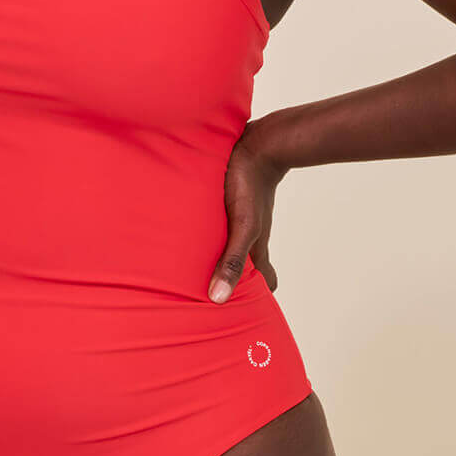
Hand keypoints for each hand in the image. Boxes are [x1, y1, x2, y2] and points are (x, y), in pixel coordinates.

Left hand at [208, 127, 288, 300]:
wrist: (259, 143)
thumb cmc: (251, 186)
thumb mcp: (242, 226)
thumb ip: (231, 260)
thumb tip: (218, 298)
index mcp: (257, 245)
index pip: (266, 280)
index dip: (260, 297)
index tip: (245, 313)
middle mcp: (250, 233)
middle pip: (246, 263)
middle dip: (233, 278)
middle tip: (210, 291)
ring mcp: (242, 215)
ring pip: (233, 241)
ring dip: (217, 253)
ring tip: (191, 263)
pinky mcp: (230, 197)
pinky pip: (220, 220)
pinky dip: (209, 230)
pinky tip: (188, 227)